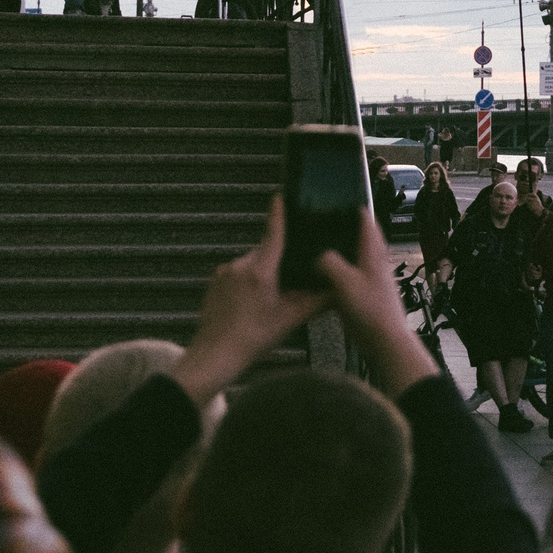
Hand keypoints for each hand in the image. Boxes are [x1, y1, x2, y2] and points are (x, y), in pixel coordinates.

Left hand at [173, 198, 324, 407]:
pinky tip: (250, 307)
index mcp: (261, 270)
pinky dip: (246, 284)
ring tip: (266, 304)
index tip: (281, 196)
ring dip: (262, 276)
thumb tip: (338, 292)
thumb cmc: (252, 339)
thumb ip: (317, 301)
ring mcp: (224, 273)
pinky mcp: (214, 282)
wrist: (214, 356)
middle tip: (285, 289)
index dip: (279, 213)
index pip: (273, 232)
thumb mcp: (291, 319)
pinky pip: (237, 274)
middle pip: (266, 252)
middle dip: (277, 264)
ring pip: (252, 265)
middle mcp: (240, 265)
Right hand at [317, 201, 436, 398]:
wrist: (384, 341)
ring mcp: (371, 281)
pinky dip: (337, 276)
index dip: (357, 209)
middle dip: (347, 230)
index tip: (345, 199)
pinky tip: (323, 280)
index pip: (367, 223)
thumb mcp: (344, 281)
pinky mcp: (364, 297)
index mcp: (373, 254)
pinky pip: (349, 281)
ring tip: (322, 248)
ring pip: (355, 260)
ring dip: (341, 254)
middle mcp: (374, 265)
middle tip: (330, 222)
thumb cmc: (372, 311)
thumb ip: (329, 263)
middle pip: (362, 240)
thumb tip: (318, 256)